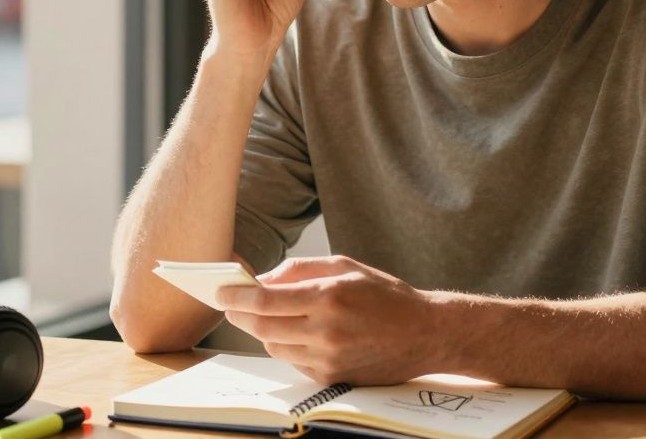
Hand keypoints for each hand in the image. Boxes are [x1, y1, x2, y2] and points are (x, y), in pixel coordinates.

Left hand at [216, 256, 440, 385]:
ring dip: (263, 331)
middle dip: (241, 315)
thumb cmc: (385, 294)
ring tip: (268, 315)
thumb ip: (299, 270)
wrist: (425, 334)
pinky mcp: (332, 378)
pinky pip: (293, 362)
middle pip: (262, 328)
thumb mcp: (345, 266)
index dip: (236, 297)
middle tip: (231, 303)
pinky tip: (298, 332)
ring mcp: (328, 359)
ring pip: (274, 347)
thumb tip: (261, 279)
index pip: (265, 302)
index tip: (219, 291)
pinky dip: (287, 346)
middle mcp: (326, 331)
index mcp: (328, 297)